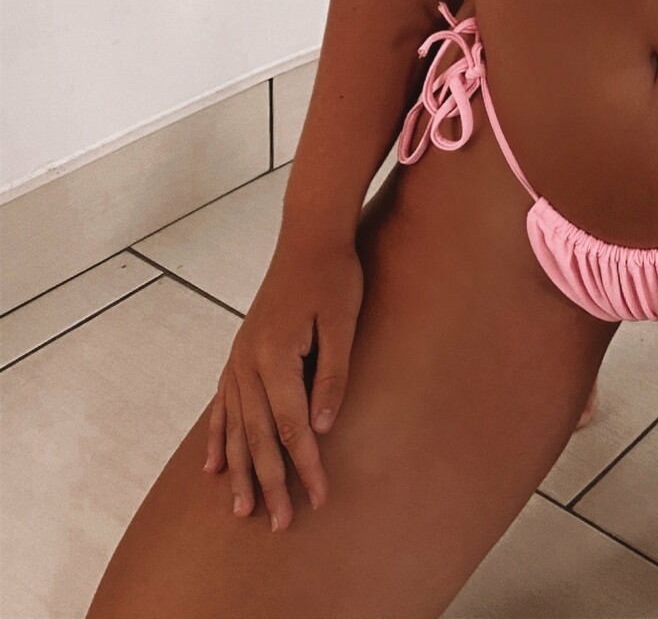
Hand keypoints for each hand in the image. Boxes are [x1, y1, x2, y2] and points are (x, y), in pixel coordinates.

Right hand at [202, 233, 363, 529]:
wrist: (308, 234)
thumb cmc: (334, 276)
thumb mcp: (343, 323)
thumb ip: (333, 376)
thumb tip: (322, 428)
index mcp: (276, 357)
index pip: (293, 428)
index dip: (308, 466)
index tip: (320, 498)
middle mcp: (249, 363)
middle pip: (259, 436)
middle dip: (271, 483)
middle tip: (282, 524)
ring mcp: (239, 358)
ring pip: (236, 427)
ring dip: (240, 470)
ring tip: (242, 509)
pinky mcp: (240, 352)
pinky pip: (223, 404)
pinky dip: (219, 437)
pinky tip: (213, 465)